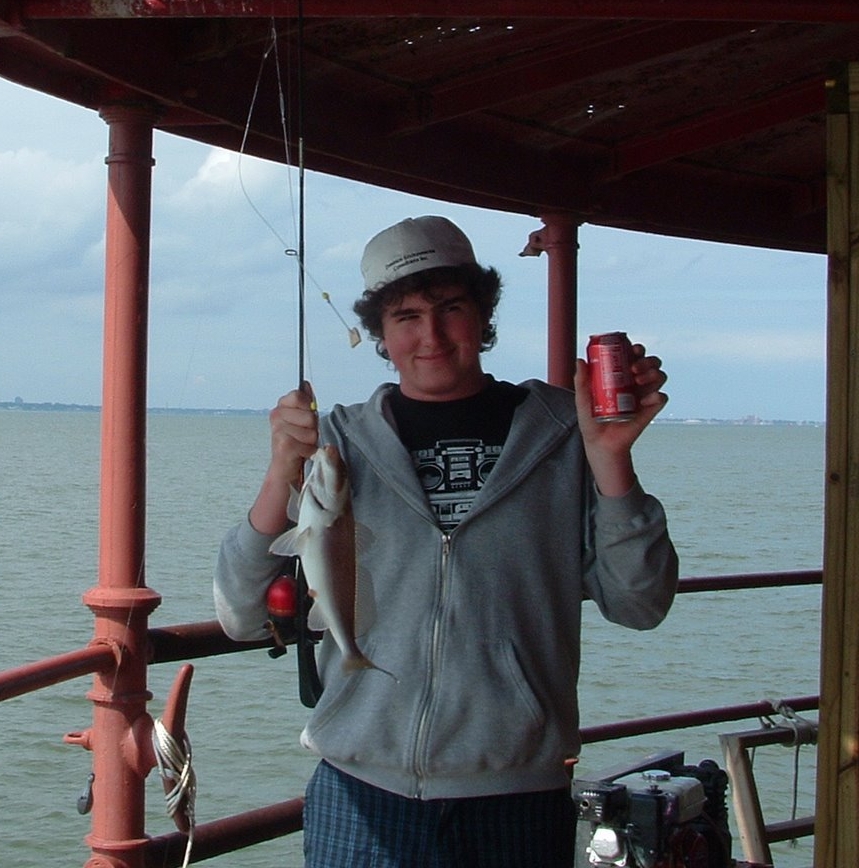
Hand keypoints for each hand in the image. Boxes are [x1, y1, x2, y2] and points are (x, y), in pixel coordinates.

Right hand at [249, 382, 318, 533]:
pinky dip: (309, 452)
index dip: (309, 407)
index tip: (307, 419)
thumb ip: (306, 402)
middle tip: (304, 437)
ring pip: (311, 430)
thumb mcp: (304, 421)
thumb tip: (306, 384)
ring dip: (311, 441)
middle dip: (313, 428)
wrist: (285, 471)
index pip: (299, 395)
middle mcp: (275, 416)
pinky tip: (300, 455)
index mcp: (281, 407)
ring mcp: (277, 430)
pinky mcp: (282, 445)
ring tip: (302, 446)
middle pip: (310, 414)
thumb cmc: (297, 444)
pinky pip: (307, 444)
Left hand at [574, 345, 667, 495]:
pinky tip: (643, 401)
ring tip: (638, 381)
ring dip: (653, 374)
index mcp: (622, 374)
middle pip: (651, 362)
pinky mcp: (651, 410)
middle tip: (633, 368)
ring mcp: (645, 395)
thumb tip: (580, 360)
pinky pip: (661, 398)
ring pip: (660, 376)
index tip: (631, 349)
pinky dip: (656, 396)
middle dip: (646, 360)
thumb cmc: (591, 419)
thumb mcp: (583, 398)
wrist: (600, 442)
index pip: (635, 355)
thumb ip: (581, 380)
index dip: (637, 348)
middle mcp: (636, 382)